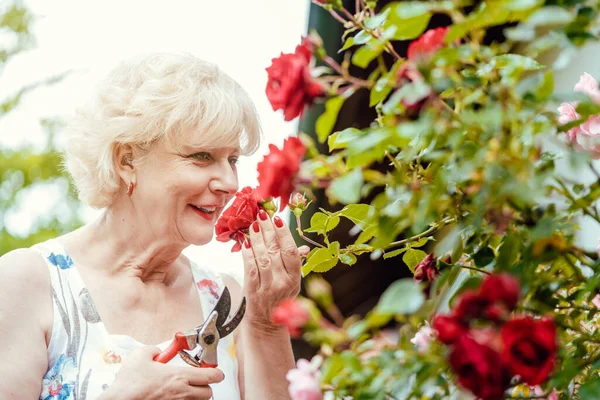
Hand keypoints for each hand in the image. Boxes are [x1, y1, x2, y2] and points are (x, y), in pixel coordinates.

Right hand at [101, 346, 223, 399]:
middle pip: (208, 393)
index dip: (217, 373)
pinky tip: (175, 398)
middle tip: (200, 382)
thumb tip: (158, 351)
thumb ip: (153, 349)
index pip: (210, 376)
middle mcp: (181, 393)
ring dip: (196, 397)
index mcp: (178, 376)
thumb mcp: (140, 356)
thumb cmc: (129, 384)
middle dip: (207, 387)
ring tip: (187, 391)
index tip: (217, 372)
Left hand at [241, 210, 309, 332]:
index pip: (291, 252)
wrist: (266, 322)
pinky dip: (247, 253)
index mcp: (295, 278)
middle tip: (262, 214)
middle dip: (268, 230)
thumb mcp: (293, 281)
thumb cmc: (281, 296)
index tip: (278, 219)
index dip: (284, 234)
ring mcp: (267, 287)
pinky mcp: (252, 291)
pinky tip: (245, 241)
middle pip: (275, 251)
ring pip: (262, 258)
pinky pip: (249, 268)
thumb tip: (304, 249)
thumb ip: (295, 263)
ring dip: (257, 239)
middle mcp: (282, 283)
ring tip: (253, 224)